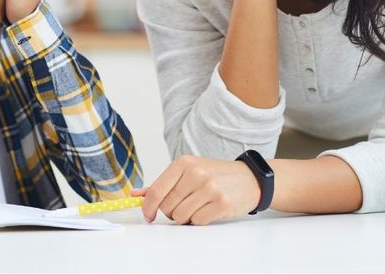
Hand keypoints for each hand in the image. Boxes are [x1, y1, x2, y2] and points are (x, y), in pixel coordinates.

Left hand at [133, 155, 261, 225]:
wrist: (249, 178)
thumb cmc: (215, 176)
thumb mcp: (189, 171)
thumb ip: (163, 184)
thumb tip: (135, 195)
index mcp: (184, 163)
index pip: (156, 191)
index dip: (148, 208)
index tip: (148, 216)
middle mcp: (196, 173)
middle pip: (167, 207)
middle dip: (171, 212)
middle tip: (184, 206)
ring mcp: (209, 188)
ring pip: (180, 216)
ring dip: (186, 217)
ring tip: (197, 207)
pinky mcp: (221, 202)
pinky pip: (197, 221)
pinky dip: (199, 220)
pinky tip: (209, 210)